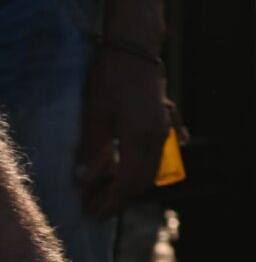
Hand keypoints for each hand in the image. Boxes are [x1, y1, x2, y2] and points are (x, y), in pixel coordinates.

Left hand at [75, 47, 169, 218]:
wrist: (136, 49)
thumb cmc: (113, 78)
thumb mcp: (95, 113)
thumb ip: (92, 149)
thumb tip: (83, 181)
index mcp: (142, 138)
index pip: (129, 182)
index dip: (111, 202)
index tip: (92, 212)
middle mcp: (158, 138)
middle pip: (143, 180)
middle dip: (120, 198)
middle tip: (95, 206)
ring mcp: (164, 129)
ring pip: (151, 168)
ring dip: (130, 183)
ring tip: (105, 187)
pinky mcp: (164, 120)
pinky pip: (158, 151)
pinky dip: (143, 164)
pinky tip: (133, 163)